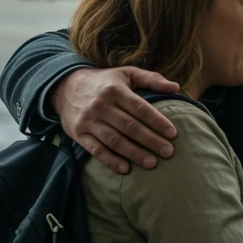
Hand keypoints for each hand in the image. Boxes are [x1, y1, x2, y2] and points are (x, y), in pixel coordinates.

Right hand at [51, 66, 180, 174]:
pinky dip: (110, 160)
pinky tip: (125, 169)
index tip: (173, 134)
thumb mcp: (127, 74)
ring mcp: (88, 120)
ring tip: (152, 163)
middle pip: (129, 126)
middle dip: (150, 141)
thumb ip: (152, 79)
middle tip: (168, 152)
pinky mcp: (79, 133)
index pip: (140, 108)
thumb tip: (176, 87)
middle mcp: (101, 105)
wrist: (65, 87)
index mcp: (115, 89)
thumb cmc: (105, 82)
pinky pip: (95, 149)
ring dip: (134, 153)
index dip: (157, 121)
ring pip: (114, 140)